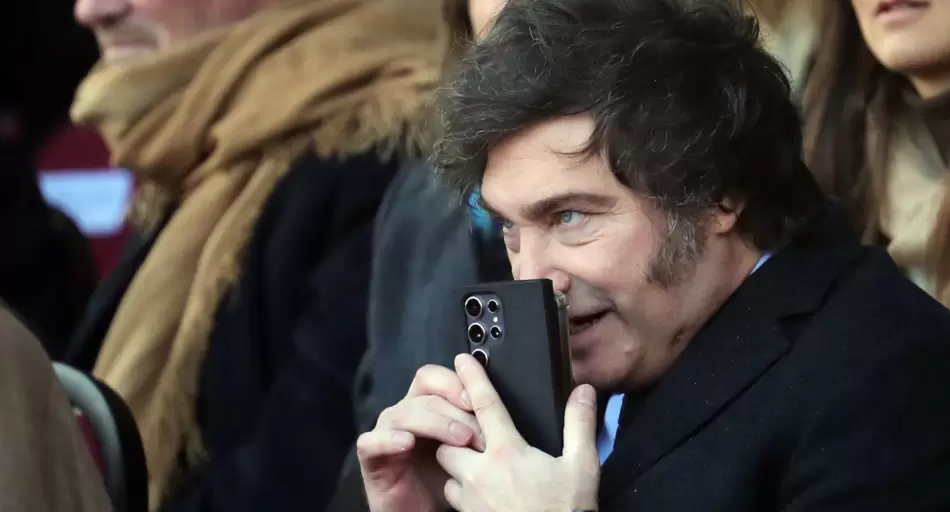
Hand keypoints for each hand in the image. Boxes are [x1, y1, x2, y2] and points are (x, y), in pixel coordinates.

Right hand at [358, 365, 486, 511]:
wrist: (420, 509)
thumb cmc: (443, 476)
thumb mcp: (466, 449)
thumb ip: (476, 425)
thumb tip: (500, 411)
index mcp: (426, 404)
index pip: (435, 377)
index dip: (455, 384)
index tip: (478, 402)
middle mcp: (404, 411)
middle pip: (425, 394)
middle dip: (455, 412)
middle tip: (477, 435)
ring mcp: (385, 430)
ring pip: (404, 413)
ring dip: (435, 424)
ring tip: (459, 442)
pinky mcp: (370, 454)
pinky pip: (372, 440)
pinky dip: (389, 439)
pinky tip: (407, 443)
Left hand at [436, 354, 599, 511]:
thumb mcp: (582, 467)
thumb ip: (579, 424)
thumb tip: (583, 390)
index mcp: (507, 451)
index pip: (485, 405)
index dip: (473, 378)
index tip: (461, 359)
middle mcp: (480, 471)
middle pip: (450, 438)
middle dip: (456, 431)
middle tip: (474, 432)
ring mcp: (470, 497)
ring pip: (447, 469)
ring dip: (456, 462)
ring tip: (476, 463)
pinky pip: (452, 496)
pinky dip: (460, 489)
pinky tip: (478, 491)